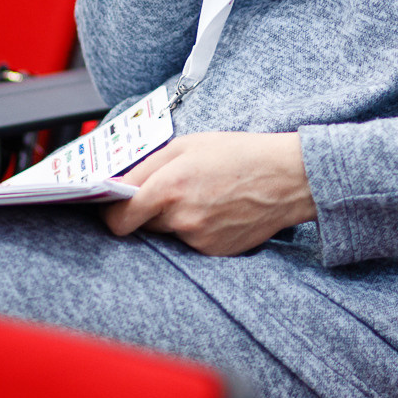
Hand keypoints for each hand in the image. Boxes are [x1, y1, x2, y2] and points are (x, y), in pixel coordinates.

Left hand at [102, 130, 314, 255]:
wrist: (286, 178)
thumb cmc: (238, 154)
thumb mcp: (186, 145)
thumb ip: (145, 167)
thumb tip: (116, 186)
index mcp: (169, 186)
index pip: (119, 218)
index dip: (111, 214)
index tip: (111, 208)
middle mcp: (181, 218)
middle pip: (143, 225)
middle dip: (147, 211)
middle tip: (170, 190)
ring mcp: (199, 239)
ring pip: (169, 233)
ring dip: (174, 219)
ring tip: (203, 196)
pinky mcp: (215, 251)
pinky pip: (191, 242)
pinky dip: (197, 229)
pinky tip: (217, 210)